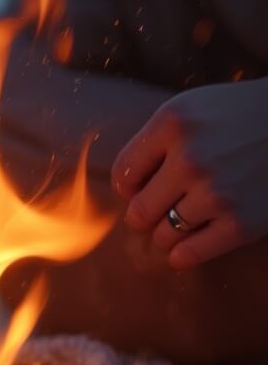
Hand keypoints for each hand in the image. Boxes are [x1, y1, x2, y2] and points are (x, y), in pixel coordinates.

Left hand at [111, 79, 267, 267]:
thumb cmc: (237, 118)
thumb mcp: (190, 110)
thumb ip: (153, 143)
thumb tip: (123, 193)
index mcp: (174, 124)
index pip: (123, 176)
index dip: (130, 187)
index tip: (146, 186)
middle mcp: (192, 158)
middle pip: (138, 212)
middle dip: (144, 214)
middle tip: (160, 209)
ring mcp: (217, 193)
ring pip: (163, 235)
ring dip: (168, 232)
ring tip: (185, 219)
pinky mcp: (242, 223)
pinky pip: (188, 255)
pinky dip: (182, 255)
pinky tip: (187, 246)